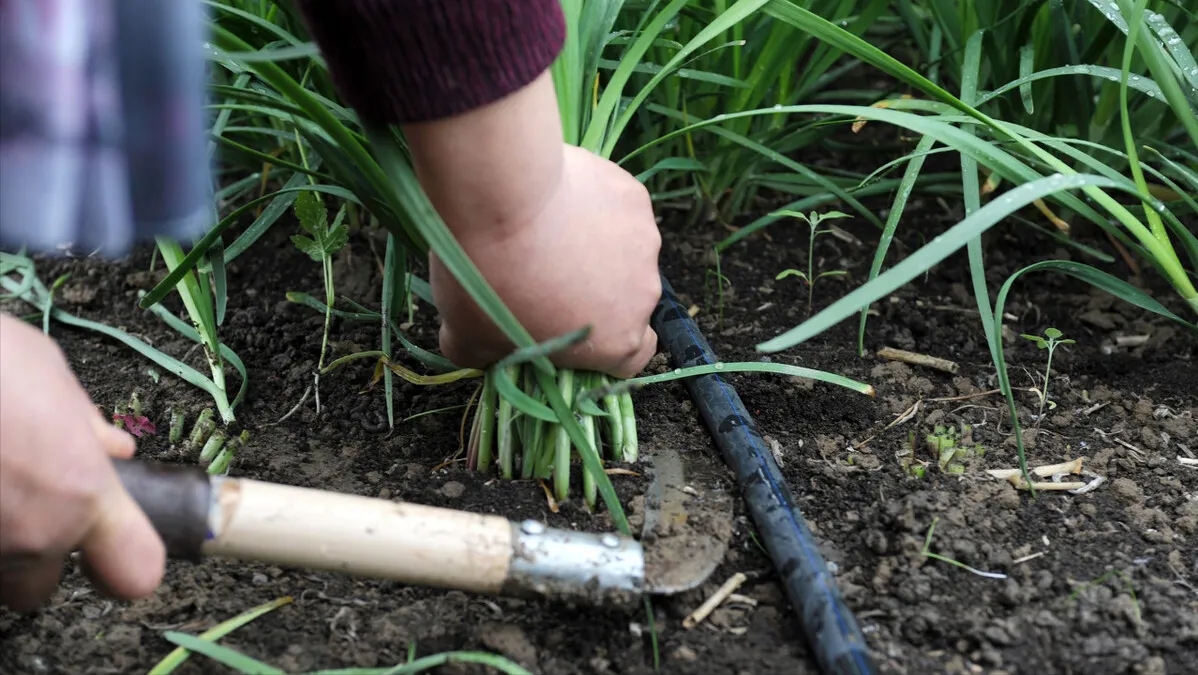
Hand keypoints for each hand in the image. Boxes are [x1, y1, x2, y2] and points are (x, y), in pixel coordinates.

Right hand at [0, 313, 164, 611]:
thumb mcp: (45, 369)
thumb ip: (83, 422)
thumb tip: (111, 448)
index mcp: (82, 493)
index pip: (134, 572)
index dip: (121, 561)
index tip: (107, 542)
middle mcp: (32, 535)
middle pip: (38, 587)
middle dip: (29, 554)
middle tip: (14, 502)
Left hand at [403, 71, 661, 377]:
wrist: (500, 196)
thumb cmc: (487, 278)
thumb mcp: (470, 339)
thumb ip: (492, 355)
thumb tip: (486, 349)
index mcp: (617, 342)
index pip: (632, 359)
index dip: (603, 346)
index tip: (568, 329)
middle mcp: (644, 296)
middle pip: (626, 302)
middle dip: (594, 292)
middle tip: (543, 274)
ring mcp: (644, 243)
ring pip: (624, 252)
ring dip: (595, 248)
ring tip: (545, 231)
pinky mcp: (634, 197)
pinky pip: (616, 209)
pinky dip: (593, 207)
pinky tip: (554, 200)